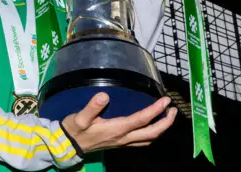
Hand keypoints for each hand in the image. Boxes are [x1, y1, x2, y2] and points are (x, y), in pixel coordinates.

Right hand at [61, 92, 176, 153]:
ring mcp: (122, 143)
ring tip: (167, 117)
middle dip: (165, 122)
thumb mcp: (79, 117)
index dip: (156, 110)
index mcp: (116, 129)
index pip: (142, 119)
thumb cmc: (74, 129)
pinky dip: (151, 134)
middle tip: (173, 109)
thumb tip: (104, 95)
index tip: (166, 100)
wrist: (67, 145)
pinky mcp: (120, 143)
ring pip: (149, 139)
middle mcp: (123, 138)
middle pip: (152, 133)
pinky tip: (151, 126)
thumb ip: (91, 107)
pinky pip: (141, 141)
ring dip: (161, 129)